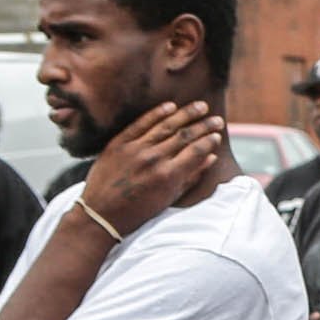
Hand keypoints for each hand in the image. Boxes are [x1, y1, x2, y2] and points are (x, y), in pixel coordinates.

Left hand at [80, 101, 224, 236]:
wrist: (101, 213)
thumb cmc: (139, 210)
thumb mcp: (169, 198)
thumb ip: (191, 176)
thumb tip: (210, 158)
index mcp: (169, 175)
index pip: (196, 151)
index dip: (209, 141)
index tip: (218, 135)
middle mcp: (154, 159)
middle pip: (185, 136)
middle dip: (204, 125)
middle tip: (218, 119)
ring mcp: (135, 149)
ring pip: (166, 126)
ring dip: (186, 114)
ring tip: (201, 106)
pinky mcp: (119, 143)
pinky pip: (141, 123)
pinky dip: (156, 113)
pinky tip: (170, 106)